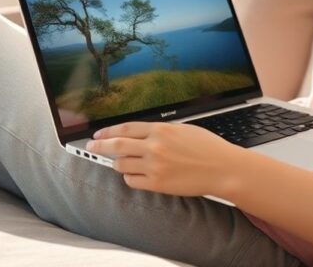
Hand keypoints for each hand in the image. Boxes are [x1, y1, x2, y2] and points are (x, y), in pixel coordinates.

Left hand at [86, 122, 244, 197]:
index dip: (108, 131)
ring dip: (117, 163)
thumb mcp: (183, 129)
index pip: (125, 128)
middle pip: (116, 146)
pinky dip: (129, 177)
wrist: (222, 168)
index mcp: (161, 130)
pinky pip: (132, 181)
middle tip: (90, 147)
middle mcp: (154, 146)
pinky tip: (134, 174)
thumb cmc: (208, 148)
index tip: (98, 135)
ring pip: (121, 165)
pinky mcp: (157, 184)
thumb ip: (161, 131)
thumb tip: (141, 134)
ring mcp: (154, 166)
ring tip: (119, 163)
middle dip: (99, 146)